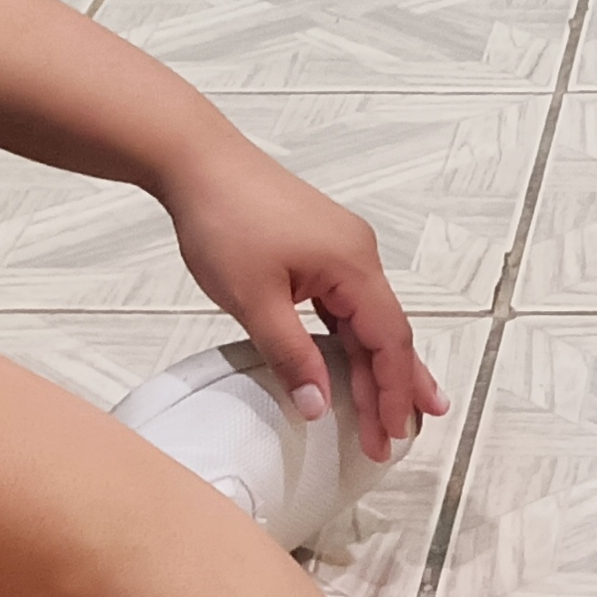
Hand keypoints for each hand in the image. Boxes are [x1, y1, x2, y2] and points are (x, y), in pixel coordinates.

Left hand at [163, 140, 447, 460]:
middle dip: (396, 386)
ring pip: (369, 319)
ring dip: (377, 365)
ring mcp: (341, 248)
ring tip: (395, 407)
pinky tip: (355, 362)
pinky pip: (347, 303)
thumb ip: (292, 356)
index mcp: (354, 264)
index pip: (389, 341)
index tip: (389, 435)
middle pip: (388, 331)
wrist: (197, 161)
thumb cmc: (224, 217)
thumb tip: (319, 405)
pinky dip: (354, 338)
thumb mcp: (255, 300)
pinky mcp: (320, 247)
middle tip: (400, 436)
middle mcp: (359, 254)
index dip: (391, 393)